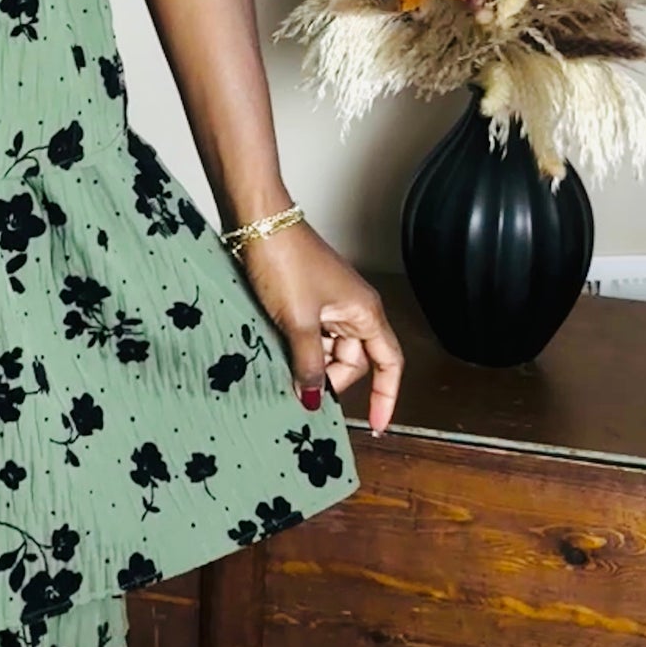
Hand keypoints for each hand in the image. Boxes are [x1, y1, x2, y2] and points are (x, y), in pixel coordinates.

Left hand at [230, 218, 401, 436]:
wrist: (256, 221)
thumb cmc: (285, 261)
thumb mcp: (297, 322)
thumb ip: (309, 365)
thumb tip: (315, 400)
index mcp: (365, 312)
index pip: (389, 362)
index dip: (386, 396)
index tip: (376, 425)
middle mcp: (353, 308)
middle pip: (353, 360)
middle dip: (330, 379)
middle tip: (301, 392)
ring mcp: (329, 302)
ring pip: (328, 349)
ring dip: (309, 364)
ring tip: (282, 370)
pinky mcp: (305, 298)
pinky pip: (309, 335)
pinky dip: (296, 348)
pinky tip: (276, 355)